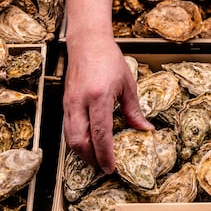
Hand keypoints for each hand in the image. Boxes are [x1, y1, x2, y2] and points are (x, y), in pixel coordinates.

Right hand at [63, 32, 153, 173]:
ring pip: (69, 138)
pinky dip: (76, 141)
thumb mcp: (127, 84)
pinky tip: (88, 144)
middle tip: (104, 167)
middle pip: (79, 141)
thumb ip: (134, 110)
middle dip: (91, 159)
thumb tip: (145, 130)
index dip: (105, 155)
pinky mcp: (65, 103)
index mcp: (99, 97)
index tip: (112, 167)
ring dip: (82, 152)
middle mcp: (80, 102)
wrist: (88, 43)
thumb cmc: (109, 60)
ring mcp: (69, 103)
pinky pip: (67, 129)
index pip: (101, 134)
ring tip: (97, 159)